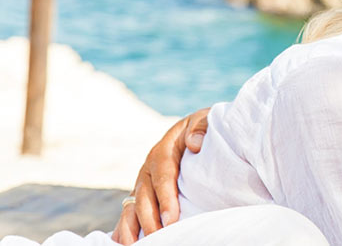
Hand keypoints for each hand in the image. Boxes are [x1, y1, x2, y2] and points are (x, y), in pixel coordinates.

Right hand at [111, 108, 209, 243]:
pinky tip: (125, 243)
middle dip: (150, 219)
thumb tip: (195, 143)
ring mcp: (142, 184)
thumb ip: (200, 127)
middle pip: (144, 196)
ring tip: (137, 244)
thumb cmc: (201, 129)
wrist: (193, 131)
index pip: (163, 176)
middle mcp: (147, 170)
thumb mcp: (203, 120)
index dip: (165, 198)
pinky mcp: (141, 196)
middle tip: (160, 237)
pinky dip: (124, 229)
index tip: (171, 218)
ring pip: (132, 207)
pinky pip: (129, 214)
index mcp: (162, 151)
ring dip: (133, 227)